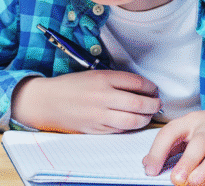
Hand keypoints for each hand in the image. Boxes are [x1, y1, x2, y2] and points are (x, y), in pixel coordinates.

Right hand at [11, 70, 161, 133]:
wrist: (47, 101)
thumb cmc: (72, 86)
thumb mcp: (95, 74)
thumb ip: (117, 80)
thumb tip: (143, 87)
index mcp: (103, 78)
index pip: (137, 82)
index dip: (151, 87)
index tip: (154, 89)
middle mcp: (102, 96)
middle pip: (139, 102)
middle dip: (154, 104)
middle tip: (157, 103)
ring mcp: (99, 114)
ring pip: (133, 120)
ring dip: (146, 118)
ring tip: (149, 114)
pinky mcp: (95, 129)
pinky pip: (120, 129)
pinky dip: (131, 126)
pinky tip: (134, 122)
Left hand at [142, 105, 204, 185]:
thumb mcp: (193, 130)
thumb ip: (172, 146)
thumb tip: (149, 164)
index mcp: (192, 121)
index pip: (172, 131)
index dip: (159, 150)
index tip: (150, 169)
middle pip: (199, 141)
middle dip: (187, 161)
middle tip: (177, 179)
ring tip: (195, 183)